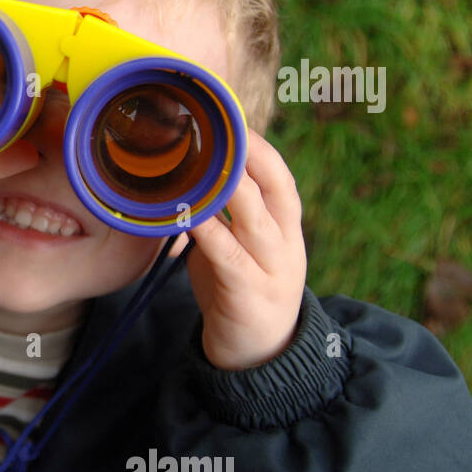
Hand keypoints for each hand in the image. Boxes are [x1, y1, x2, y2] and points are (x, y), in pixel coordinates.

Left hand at [174, 129, 307, 370]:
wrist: (260, 353)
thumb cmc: (239, 288)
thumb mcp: (237, 244)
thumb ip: (222, 212)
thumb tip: (187, 172)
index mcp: (284, 224)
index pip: (278, 173)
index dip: (255, 145)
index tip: (226, 118)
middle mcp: (285, 240)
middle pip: (272, 186)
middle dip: (243, 154)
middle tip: (210, 128)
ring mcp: (272, 267)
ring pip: (253, 216)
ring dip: (226, 186)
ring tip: (197, 160)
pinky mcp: (249, 293)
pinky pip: (228, 254)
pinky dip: (208, 232)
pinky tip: (187, 214)